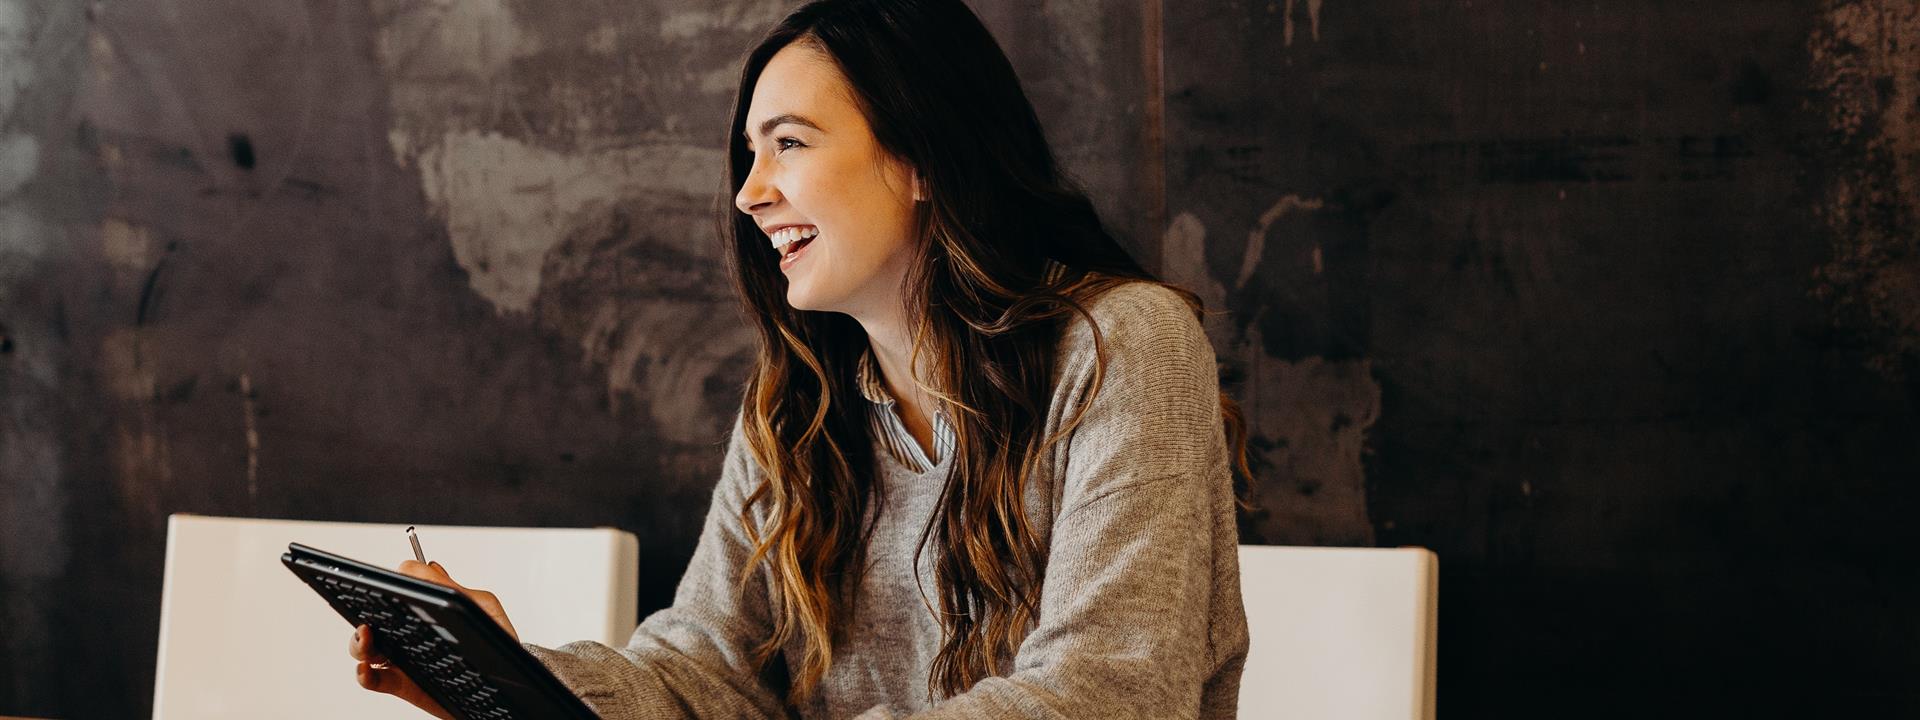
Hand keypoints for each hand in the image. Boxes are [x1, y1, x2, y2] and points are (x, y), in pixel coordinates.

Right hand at [347, 560, 519, 717]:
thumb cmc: (499, 639)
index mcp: (427, 609)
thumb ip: (456, 588)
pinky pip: (373, 679)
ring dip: (358, 642)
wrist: (508, 682)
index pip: (398, 592)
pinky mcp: (403, 684)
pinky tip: (366, 668)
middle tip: (369, 615)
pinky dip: (363, 674)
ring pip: (366, 647)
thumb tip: (428, 566)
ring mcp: (404, 657)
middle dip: (363, 612)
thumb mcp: (484, 607)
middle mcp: (410, 631)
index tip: (387, 585)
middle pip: (374, 617)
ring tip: (366, 636)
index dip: (388, 586)